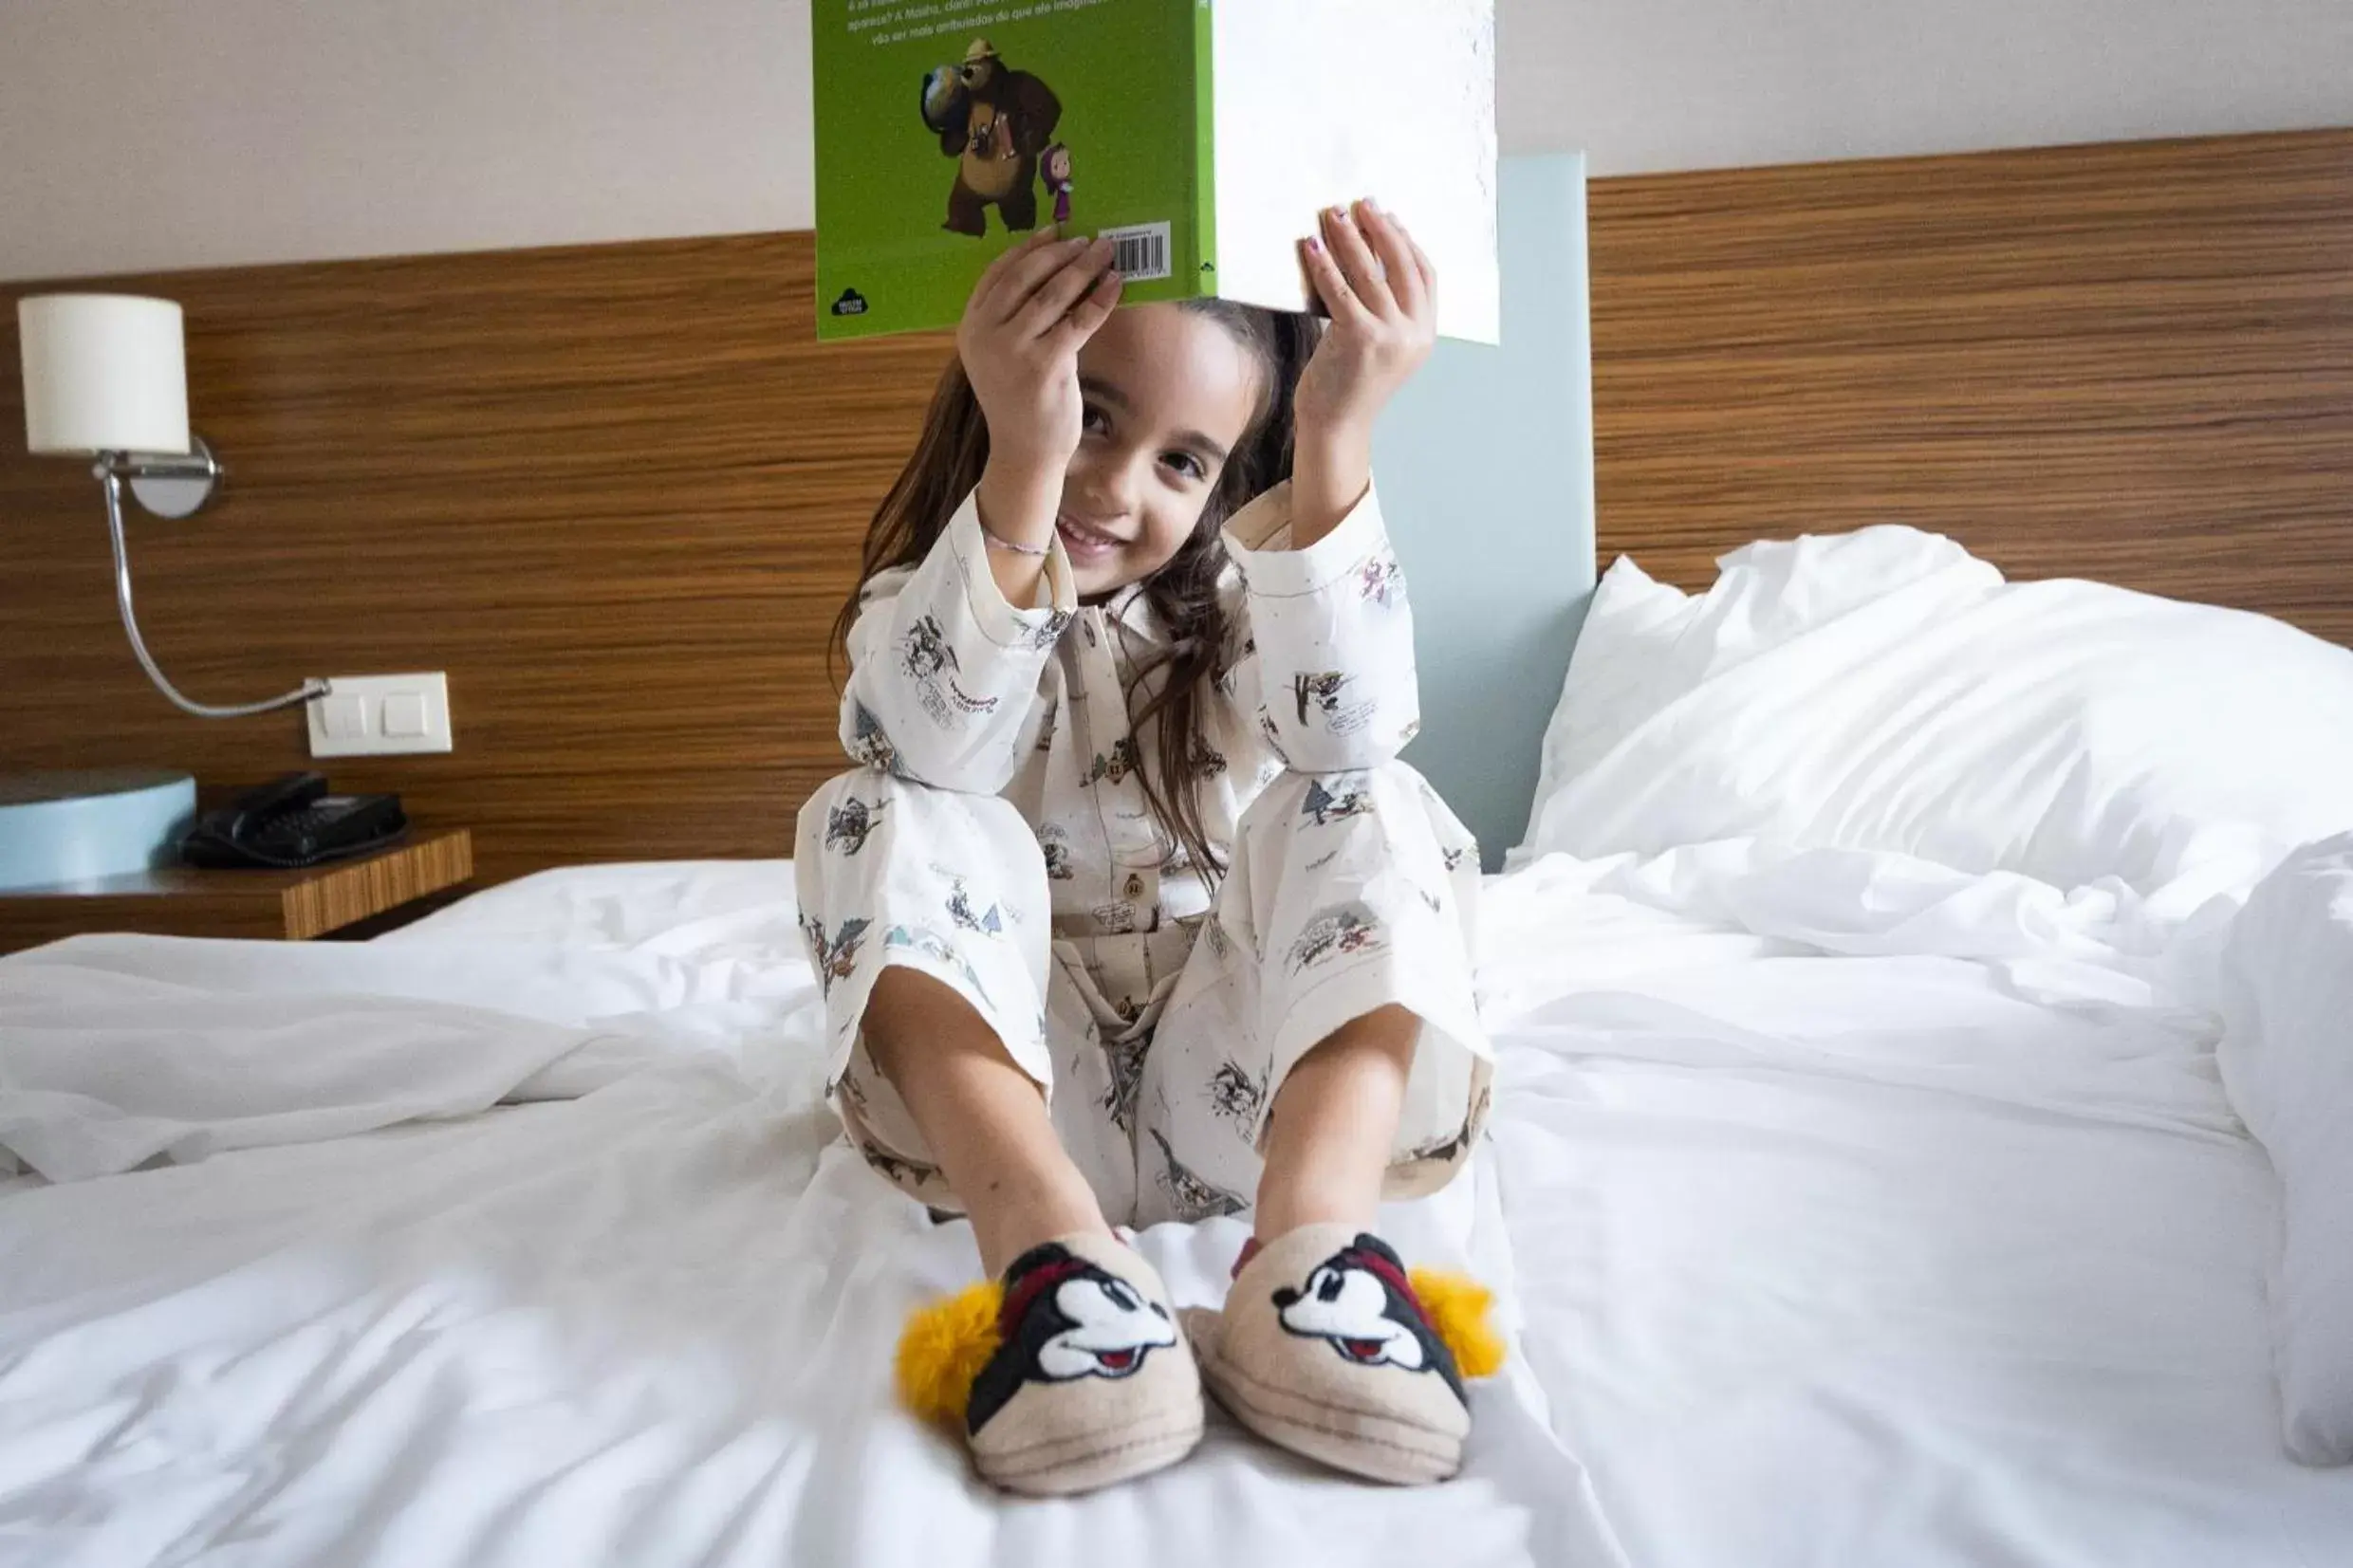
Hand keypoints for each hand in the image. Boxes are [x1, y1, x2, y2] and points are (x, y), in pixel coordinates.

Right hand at [959, 226, 1122, 475]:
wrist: (1023, 450)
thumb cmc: (1019, 400)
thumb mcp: (1003, 353)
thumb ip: (1014, 317)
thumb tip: (1054, 269)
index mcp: (970, 326)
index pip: (998, 272)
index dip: (1029, 248)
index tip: (1056, 230)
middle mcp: (985, 334)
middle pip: (1025, 277)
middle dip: (1060, 252)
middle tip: (1088, 239)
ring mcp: (1012, 349)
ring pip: (1054, 295)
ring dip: (1084, 268)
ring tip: (1106, 252)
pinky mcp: (1043, 365)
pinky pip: (1078, 321)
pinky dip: (1099, 299)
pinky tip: (1115, 284)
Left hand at [1290, 199, 1435, 542]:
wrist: (1336, 427)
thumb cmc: (1350, 384)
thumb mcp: (1379, 345)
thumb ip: (1384, 309)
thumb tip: (1366, 259)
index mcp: (1425, 334)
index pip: (1425, 274)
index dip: (1406, 241)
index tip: (1386, 218)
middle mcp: (1414, 334)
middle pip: (1401, 265)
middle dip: (1381, 229)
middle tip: (1360, 204)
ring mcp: (1390, 337)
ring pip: (1369, 274)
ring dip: (1350, 239)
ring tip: (1333, 215)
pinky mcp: (1360, 339)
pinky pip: (1340, 290)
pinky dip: (1324, 264)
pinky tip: (1310, 246)